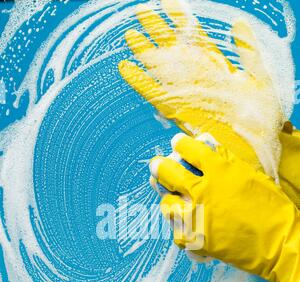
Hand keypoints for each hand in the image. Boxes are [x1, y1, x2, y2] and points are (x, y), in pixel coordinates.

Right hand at [119, 0, 284, 178]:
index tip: (169, 1)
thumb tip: (238, 23)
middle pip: (174, 48)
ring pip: (161, 68)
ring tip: (130, 34)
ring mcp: (185, 93)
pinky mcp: (177, 111)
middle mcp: (197, 78)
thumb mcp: (259, 78)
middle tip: (142, 12)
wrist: (253, 146)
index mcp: (216, 67)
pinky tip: (126, 68)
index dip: (181, 19)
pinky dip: (139, 81)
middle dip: (158, 29)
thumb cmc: (260, 116)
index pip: (195, 37)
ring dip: (145, 51)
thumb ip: (248, 51)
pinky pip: (154, 93)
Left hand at [150, 134, 299, 281]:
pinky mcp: (195, 239)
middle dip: (159, 167)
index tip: (176, 143)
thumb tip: (207, 148)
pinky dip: (180, 228)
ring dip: (168, 199)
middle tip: (156, 165)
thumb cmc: (271, 209)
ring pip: (166, 203)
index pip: (190, 149)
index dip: (180, 144)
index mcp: (220, 170)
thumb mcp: (251, 176)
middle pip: (168, 172)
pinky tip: (185, 226)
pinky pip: (175, 231)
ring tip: (171, 199)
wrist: (279, 244)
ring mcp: (196, 216)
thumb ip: (226, 162)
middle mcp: (203, 190)